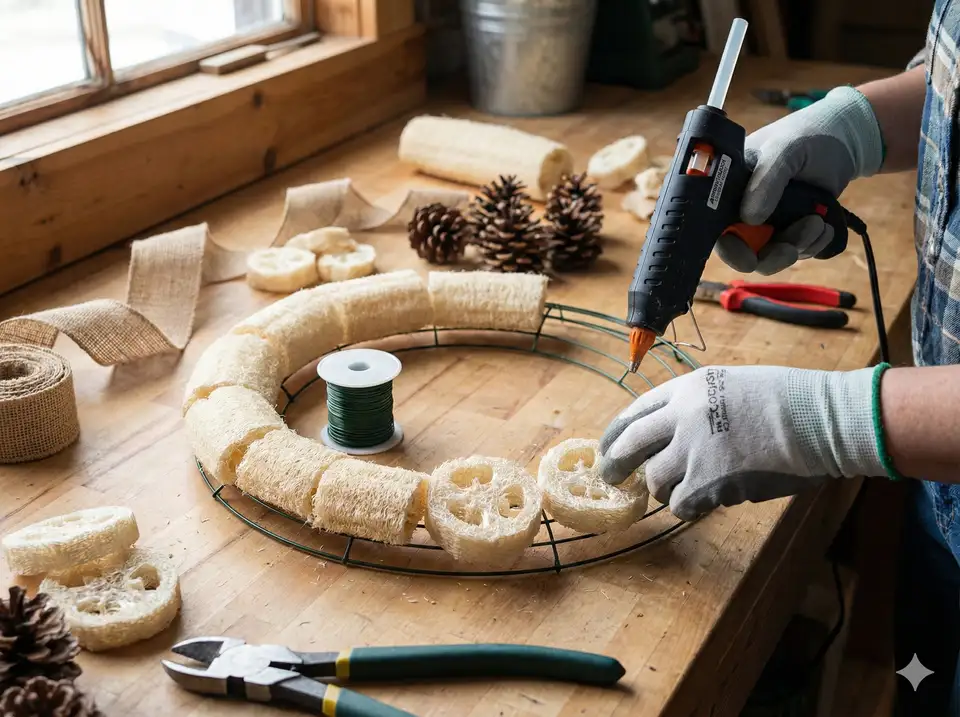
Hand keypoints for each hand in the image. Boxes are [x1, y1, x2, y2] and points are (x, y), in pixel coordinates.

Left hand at [597, 365, 883, 520]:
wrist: (820, 418)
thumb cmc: (789, 401)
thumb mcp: (732, 386)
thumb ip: (698, 406)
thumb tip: (672, 434)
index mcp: (687, 388)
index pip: (635, 412)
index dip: (616, 433)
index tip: (607, 447)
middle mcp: (682, 416)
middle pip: (629, 445)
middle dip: (615, 465)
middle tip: (609, 478)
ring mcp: (693, 449)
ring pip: (656, 481)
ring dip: (665, 490)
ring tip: (683, 491)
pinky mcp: (709, 481)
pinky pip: (682, 504)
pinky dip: (689, 508)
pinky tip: (704, 503)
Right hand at [715, 86, 883, 274]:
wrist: (847, 140)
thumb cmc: (808, 135)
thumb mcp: (784, 150)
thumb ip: (766, 180)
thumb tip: (750, 219)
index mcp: (731, 188)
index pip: (718, 227)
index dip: (730, 248)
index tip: (749, 259)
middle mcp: (745, 208)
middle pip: (745, 251)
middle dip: (770, 256)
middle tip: (791, 250)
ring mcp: (771, 220)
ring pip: (774, 254)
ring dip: (799, 246)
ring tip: (818, 223)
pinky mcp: (794, 227)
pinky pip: (798, 251)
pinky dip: (814, 245)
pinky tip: (825, 226)